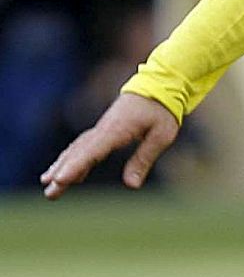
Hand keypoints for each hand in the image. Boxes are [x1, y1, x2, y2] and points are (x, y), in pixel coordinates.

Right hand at [40, 93, 179, 199]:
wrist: (158, 84)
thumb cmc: (161, 110)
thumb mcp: (161, 135)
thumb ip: (144, 158)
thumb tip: (132, 186)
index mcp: (118, 129)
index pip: (93, 151)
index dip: (76, 166)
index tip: (61, 179)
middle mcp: (104, 129)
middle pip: (79, 153)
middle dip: (63, 172)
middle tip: (49, 192)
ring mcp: (101, 129)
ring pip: (77, 149)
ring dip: (62, 166)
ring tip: (47, 183)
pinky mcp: (103, 130)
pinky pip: (83, 146)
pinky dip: (72, 159)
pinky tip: (67, 174)